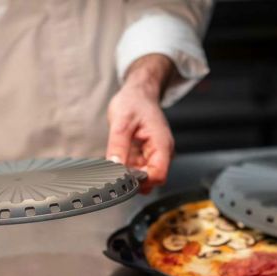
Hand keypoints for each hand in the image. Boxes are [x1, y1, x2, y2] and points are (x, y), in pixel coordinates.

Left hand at [106, 54, 175, 193]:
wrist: (138, 94)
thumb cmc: (134, 102)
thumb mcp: (121, 122)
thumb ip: (118, 146)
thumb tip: (114, 167)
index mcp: (161, 144)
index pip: (158, 175)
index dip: (141, 180)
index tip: (124, 176)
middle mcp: (161, 153)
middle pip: (152, 181)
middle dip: (134, 180)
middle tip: (116, 172)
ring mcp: (154, 156)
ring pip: (144, 178)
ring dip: (130, 176)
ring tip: (116, 164)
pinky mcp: (146, 157)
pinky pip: (138, 171)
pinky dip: (127, 171)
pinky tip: (118, 162)